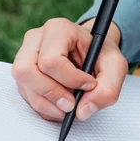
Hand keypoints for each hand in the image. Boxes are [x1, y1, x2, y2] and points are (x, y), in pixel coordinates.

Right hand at [11, 18, 126, 120]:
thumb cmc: (102, 56)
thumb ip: (107, 89)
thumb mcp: (115, 67)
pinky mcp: (24, 75)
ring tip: (69, 107)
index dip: (70, 79)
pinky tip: (61, 106)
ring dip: (47, 104)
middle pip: (27, 71)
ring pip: (24, 85)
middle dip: (52, 94)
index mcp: (58, 29)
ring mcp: (25, 56)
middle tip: (72, 105)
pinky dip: (44, 107)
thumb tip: (82, 111)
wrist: (93, 54)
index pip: (51, 60)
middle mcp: (36, 39)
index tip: (89, 85)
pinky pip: (26, 96)